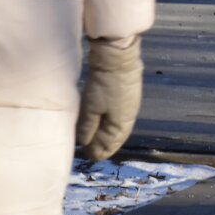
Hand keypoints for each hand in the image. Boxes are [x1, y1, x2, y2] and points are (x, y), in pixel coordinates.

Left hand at [76, 36, 143, 160]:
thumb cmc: (103, 86)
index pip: (109, 147)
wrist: (118, 59)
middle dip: (102, 146)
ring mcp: (130, 108)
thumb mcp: (91, 109)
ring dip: (105, 135)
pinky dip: (109, 125)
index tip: (85, 155)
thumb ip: (87, 129)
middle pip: (115, 139)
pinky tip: (102, 122)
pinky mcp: (128, 98)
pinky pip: (118, 119)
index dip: (96, 153)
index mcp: (121, 126)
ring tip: (93, 138)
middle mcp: (128, 120)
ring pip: (117, 129)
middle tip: (87, 150)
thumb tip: (85, 144)